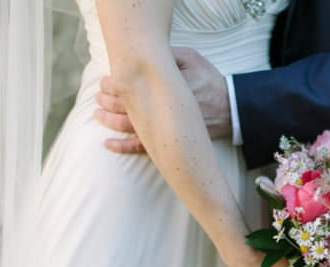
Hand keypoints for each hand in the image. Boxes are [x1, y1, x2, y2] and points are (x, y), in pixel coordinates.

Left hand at [95, 47, 231, 153]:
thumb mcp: (194, 60)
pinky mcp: (171, 142)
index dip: (115, 83)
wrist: (231, 110)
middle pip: (128, 105)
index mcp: (167, 86)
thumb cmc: (211, 82)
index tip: (106, 81)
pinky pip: (144, 147)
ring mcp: (167, 128)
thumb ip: (170, 56)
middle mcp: (164, 108)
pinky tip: (108, 144)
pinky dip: (124, 146)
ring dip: (110, 120)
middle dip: (109, 101)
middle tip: (99, 97)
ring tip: (97, 115)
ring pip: (130, 126)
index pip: (133, 84)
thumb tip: (146, 56)